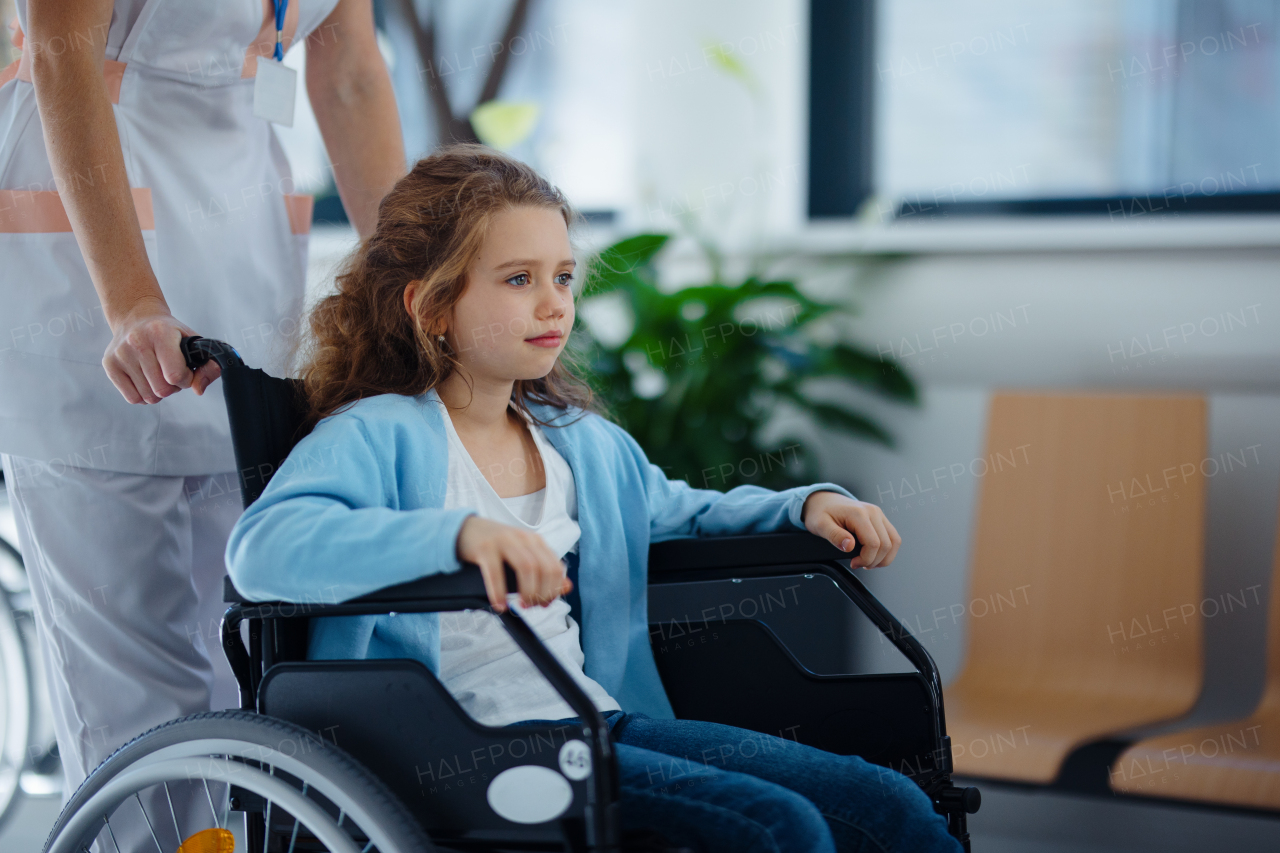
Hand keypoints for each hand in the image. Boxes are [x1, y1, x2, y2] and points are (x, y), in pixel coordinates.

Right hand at [103, 296, 220, 402]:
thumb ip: (206, 366)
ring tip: (158, 374)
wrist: (137, 318)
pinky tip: (146, 380)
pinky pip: (132, 398)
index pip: (175, 375)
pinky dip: (143, 395)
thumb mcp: (193, 342)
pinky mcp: (109, 364)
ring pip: (148, 396)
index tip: (185, 371)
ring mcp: (120, 353)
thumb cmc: (170, 333)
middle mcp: (136, 341)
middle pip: (161, 389)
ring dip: (158, 392)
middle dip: (173, 387)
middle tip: (171, 373)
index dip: (186, 379)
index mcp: (160, 333)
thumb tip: (198, 390)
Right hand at [456, 515, 572, 611]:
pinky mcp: (484, 547)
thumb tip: (568, 587)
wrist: (465, 530)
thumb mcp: (523, 556)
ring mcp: (504, 541)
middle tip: (531, 606)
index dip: (554, 589)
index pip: (555, 567)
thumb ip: (545, 570)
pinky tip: (499, 605)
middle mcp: (522, 538)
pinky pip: (496, 573)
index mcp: (535, 541)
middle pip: (543, 568)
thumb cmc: (495, 548)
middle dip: (541, 592)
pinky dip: (499, 592)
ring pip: (527, 567)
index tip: (545, 604)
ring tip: (520, 606)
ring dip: (527, 591)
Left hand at [802, 491, 900, 568]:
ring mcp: (879, 514)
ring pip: (894, 542)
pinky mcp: (881, 519)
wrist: (824, 501)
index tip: (854, 563)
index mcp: (858, 513)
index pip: (873, 544)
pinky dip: (887, 551)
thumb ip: (835, 536)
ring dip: (884, 558)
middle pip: (886, 545)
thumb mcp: (820, 525)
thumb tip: (850, 546)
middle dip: (874, 561)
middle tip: (859, 564)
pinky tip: (874, 555)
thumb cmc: (821, 512)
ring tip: (868, 562)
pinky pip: (893, 538)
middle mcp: (873, 512)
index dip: (866, 559)